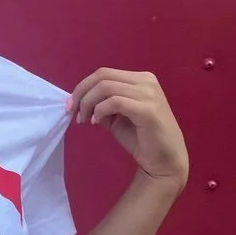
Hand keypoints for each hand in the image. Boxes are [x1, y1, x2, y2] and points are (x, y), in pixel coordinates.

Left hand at [69, 69, 188, 187]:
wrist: (164, 160)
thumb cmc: (141, 138)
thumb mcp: (116, 117)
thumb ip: (102, 104)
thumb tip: (78, 100)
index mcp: (140, 79)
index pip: (103, 73)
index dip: (82, 87)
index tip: (71, 105)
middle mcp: (146, 81)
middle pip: (102, 76)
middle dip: (81, 93)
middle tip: (73, 112)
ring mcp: (149, 94)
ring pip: (106, 87)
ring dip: (88, 104)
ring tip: (85, 120)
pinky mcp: (148, 110)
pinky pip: (115, 102)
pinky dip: (100, 110)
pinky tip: (96, 122)